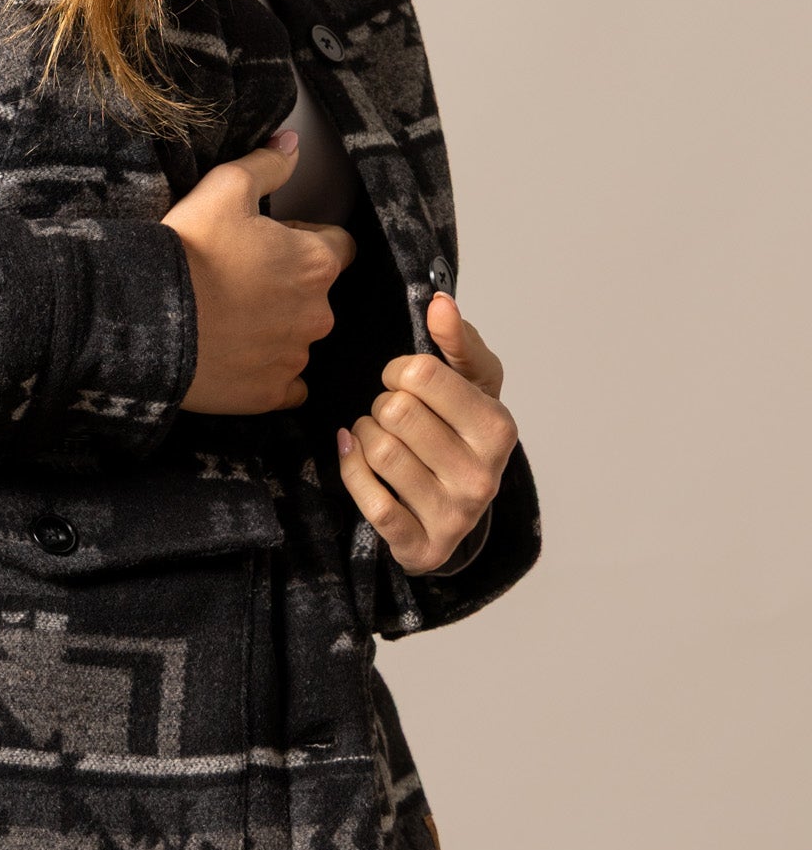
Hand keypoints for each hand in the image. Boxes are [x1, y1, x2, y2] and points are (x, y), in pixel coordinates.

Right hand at [169, 130, 357, 413]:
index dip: (304, 242)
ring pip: (298, 340)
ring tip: (229, 321)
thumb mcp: (224, 188)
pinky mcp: (270, 394)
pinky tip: (238, 359)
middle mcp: (317, 314)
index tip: (270, 245)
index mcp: (316, 263)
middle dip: (288, 289)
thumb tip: (292, 144)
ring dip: (275, 330)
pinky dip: (268, 374)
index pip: (337, 248)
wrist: (146, 319)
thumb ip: (268, 165)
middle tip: (240, 282)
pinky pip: (286, 386)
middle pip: (316, 296)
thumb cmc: (187, 251)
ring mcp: (295, 358)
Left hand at [337, 294, 517, 574]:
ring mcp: (453, 515)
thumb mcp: (472, 385)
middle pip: (396, 412)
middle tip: (388, 413)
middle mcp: (483, 476)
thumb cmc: (462, 436)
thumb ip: (457, 341)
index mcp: (498, 428)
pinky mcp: (421, 545)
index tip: (400, 380)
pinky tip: (354, 455)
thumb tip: (439, 303)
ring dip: (363, 436)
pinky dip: (352, 470)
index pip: (423, 374)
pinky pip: (369, 500)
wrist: (457, 514)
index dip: (398, 370)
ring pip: (379, 453)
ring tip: (373, 434)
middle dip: (380, 405)